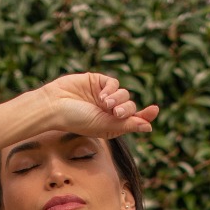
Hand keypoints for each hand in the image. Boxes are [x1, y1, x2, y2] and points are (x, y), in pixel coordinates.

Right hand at [37, 72, 158, 139]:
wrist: (55, 106)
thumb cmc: (77, 120)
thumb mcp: (105, 126)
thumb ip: (127, 125)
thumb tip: (149, 127)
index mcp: (111, 126)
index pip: (134, 120)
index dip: (145, 115)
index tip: (154, 110)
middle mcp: (109, 111)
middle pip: (130, 106)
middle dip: (126, 108)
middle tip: (115, 112)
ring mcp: (103, 96)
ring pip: (124, 94)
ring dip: (118, 99)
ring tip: (104, 105)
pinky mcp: (97, 81)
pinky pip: (114, 82)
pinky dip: (110, 89)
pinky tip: (101, 96)